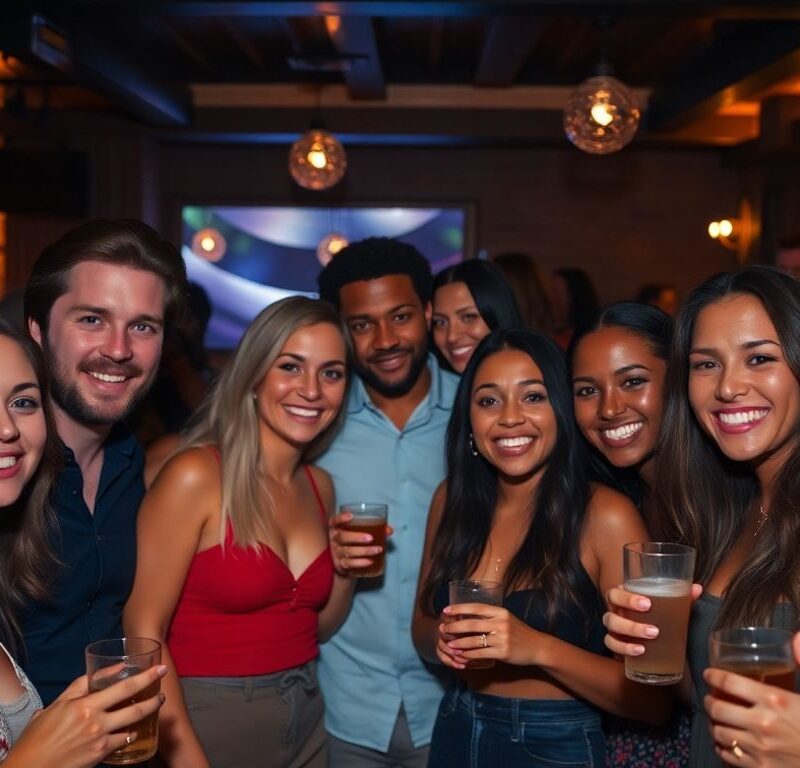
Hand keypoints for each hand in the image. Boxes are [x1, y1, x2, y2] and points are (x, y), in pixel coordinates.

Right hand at [5, 664, 166, 767]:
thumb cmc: (40, 734)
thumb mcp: (58, 703)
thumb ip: (82, 685)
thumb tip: (109, 669)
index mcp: (84, 705)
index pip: (122, 687)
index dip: (144, 677)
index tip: (160, 669)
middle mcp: (96, 721)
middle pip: (133, 704)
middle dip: (154, 694)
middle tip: (164, 686)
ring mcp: (100, 739)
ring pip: (133, 723)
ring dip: (147, 712)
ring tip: (155, 704)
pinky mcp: (100, 754)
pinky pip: (123, 740)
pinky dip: (130, 733)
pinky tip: (135, 729)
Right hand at [328, 510, 390, 576]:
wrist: (342, 561)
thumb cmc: (352, 541)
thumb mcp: (358, 532)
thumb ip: (373, 528)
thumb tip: (389, 530)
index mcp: (336, 528)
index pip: (335, 521)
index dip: (341, 518)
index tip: (351, 516)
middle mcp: (333, 539)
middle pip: (342, 537)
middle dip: (356, 537)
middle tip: (371, 538)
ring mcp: (335, 553)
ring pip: (348, 551)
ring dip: (364, 551)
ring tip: (378, 549)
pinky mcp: (340, 564)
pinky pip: (349, 564)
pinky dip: (360, 562)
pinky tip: (370, 561)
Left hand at [438, 603, 540, 667]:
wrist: (537, 647)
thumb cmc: (519, 632)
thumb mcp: (506, 619)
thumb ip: (490, 617)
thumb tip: (467, 616)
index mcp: (500, 611)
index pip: (475, 608)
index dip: (459, 608)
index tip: (446, 610)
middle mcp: (501, 623)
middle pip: (472, 624)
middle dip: (454, 627)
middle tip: (443, 629)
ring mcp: (502, 638)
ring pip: (474, 640)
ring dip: (459, 643)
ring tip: (449, 645)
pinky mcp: (503, 652)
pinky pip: (481, 653)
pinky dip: (469, 655)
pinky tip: (462, 656)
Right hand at [603, 583, 702, 656]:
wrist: (650, 632)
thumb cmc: (656, 612)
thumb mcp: (667, 604)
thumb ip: (681, 596)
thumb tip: (697, 588)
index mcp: (622, 598)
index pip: (615, 594)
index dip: (627, 599)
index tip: (648, 604)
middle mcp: (614, 611)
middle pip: (610, 614)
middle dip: (630, 623)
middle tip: (654, 630)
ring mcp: (614, 628)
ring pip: (612, 631)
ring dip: (630, 636)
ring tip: (650, 640)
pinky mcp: (616, 642)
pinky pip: (612, 645)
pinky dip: (624, 648)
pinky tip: (640, 651)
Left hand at [703, 637, 799, 767]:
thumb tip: (795, 637)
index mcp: (774, 700)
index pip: (730, 683)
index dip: (714, 676)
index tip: (709, 674)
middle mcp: (761, 723)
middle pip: (718, 709)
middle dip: (710, 702)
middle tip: (711, 699)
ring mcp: (760, 748)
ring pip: (720, 733)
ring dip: (715, 725)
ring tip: (717, 720)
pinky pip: (730, 756)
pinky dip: (723, 748)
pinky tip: (726, 743)